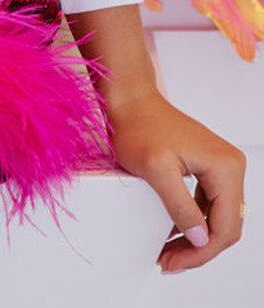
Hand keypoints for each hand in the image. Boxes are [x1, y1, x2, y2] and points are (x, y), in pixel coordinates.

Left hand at [104, 87, 245, 272]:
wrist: (130, 98)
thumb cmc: (139, 126)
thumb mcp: (156, 170)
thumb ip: (180, 207)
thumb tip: (201, 240)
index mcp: (225, 167)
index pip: (225, 227)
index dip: (201, 253)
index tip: (172, 263)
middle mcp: (230, 166)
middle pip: (225, 225)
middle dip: (198, 250)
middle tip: (168, 262)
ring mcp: (221, 166)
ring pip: (217, 218)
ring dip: (195, 239)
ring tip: (168, 253)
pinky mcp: (209, 166)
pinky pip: (208, 204)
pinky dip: (193, 222)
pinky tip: (173, 232)